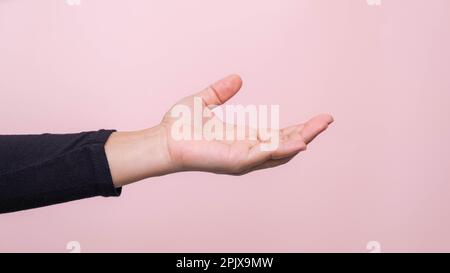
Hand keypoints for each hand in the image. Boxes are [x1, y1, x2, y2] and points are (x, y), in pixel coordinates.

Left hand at [105, 75, 332, 186]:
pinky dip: (282, 149)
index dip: (299, 127)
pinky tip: (300, 142)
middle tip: (327, 120)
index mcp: (244, 136)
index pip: (278, 133)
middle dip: (307, 133)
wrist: (162, 140)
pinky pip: (264, 155)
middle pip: (285, 143)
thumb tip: (238, 78)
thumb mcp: (205, 101)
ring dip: (302, 139)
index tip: (318, 118)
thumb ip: (221, 91)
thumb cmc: (180, 126)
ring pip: (279, 151)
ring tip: (320, 127)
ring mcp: (244, 157)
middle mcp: (248, 149)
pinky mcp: (236, 160)